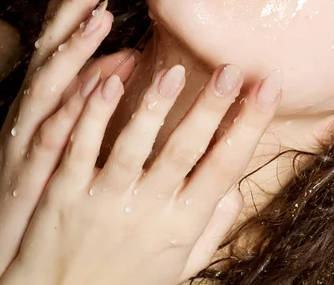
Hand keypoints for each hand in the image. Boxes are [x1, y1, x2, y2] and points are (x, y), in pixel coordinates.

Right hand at [0, 0, 129, 284]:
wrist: (6, 241)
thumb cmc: (46, 175)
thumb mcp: (73, 123)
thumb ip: (97, 86)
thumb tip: (131, 56)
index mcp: (53, 85)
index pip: (71, 24)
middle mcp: (38, 98)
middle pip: (59, 33)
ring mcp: (29, 129)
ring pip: (51, 76)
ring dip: (74, 42)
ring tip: (102, 10)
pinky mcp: (29, 167)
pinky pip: (51, 130)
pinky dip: (70, 104)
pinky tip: (93, 80)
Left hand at [0, 61, 282, 284]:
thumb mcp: (181, 267)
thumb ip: (212, 229)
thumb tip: (236, 190)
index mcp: (182, 225)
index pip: (226, 166)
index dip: (251, 124)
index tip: (269, 87)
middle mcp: (148, 212)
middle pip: (185, 150)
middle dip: (211, 108)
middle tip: (230, 69)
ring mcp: (104, 203)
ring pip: (133, 146)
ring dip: (155, 107)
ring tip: (174, 71)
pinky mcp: (63, 196)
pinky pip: (79, 149)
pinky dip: (93, 115)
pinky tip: (107, 82)